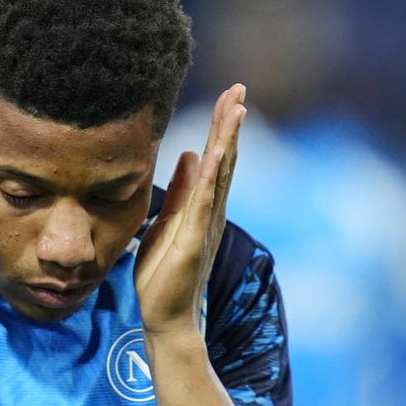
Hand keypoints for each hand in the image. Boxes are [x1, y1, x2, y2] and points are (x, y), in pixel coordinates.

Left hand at [135, 85, 245, 335]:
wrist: (166, 316)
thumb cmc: (166, 272)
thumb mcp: (169, 221)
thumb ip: (182, 190)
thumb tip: (192, 154)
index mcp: (204, 207)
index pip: (216, 159)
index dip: (222, 127)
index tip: (230, 95)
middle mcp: (212, 212)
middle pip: (225, 160)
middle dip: (230, 124)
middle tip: (239, 89)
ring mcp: (206, 226)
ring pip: (221, 176)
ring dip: (228, 142)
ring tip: (236, 109)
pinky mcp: (194, 242)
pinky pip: (204, 204)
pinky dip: (211, 177)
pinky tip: (216, 153)